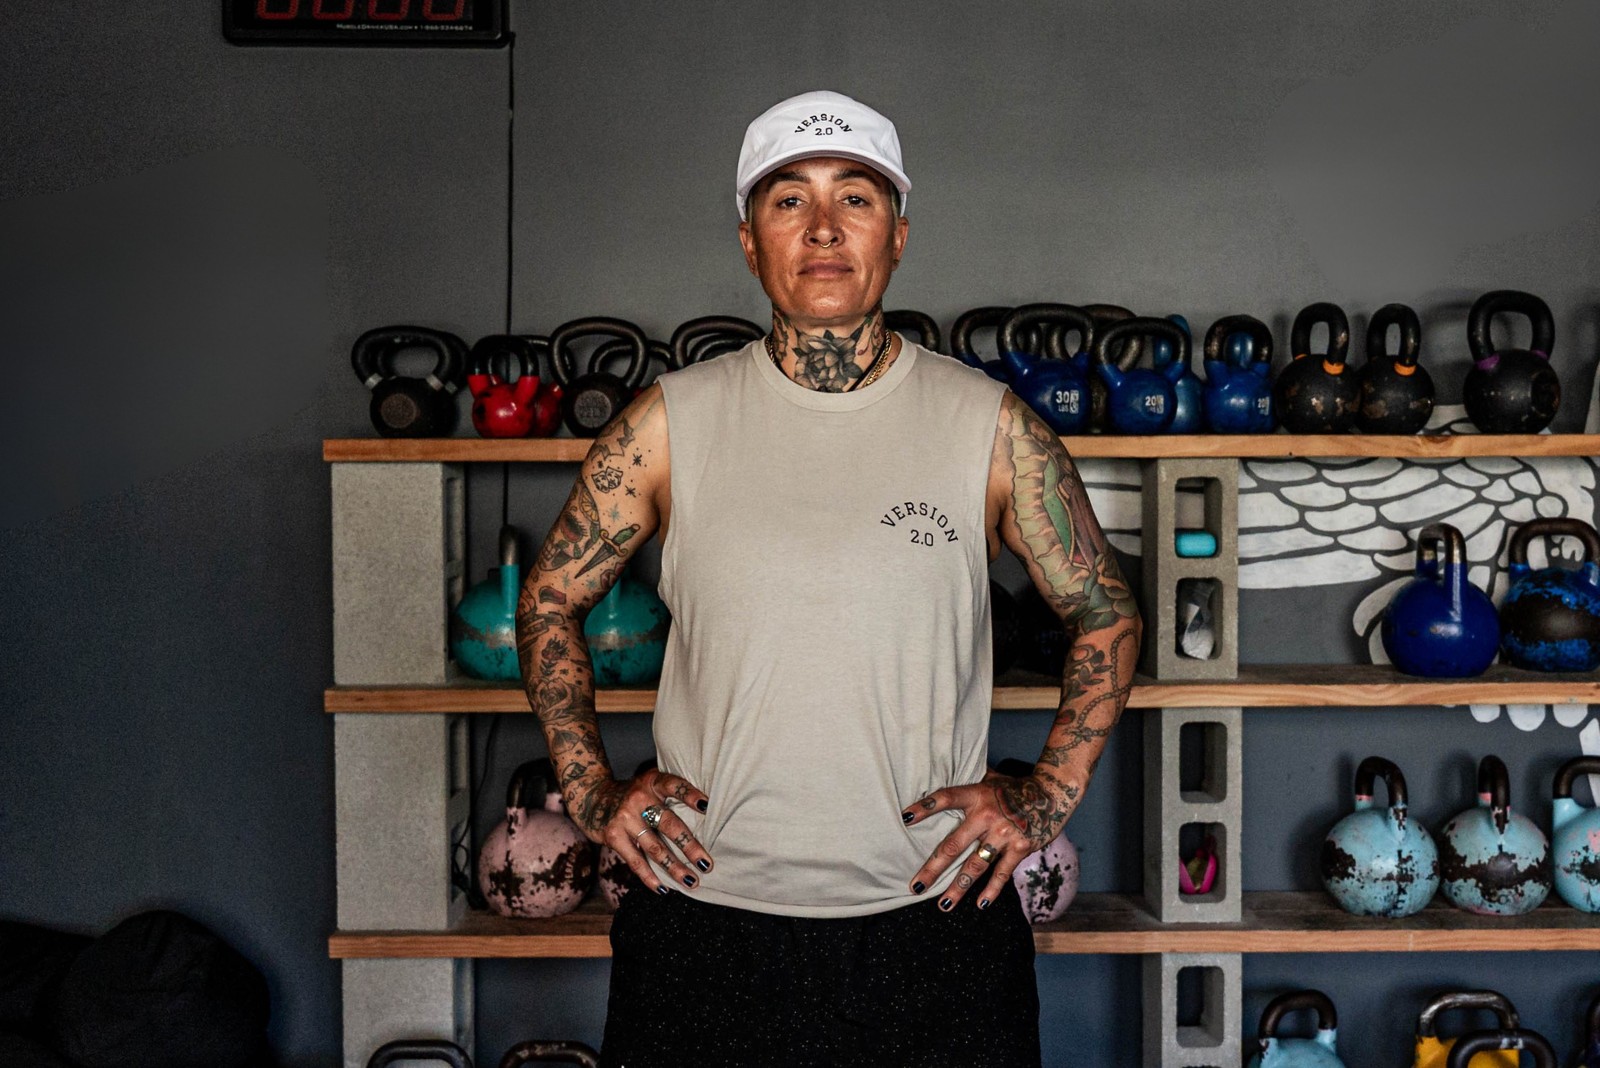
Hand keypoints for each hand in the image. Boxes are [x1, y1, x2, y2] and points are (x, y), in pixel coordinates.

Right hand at [580, 769, 711, 893]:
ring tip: (692, 881)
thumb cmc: (633, 795)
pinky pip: (636, 861)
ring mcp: (625, 818)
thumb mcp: (649, 784)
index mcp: (652, 782)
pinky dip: (650, 878)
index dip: (689, 795)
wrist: (592, 797)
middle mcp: (639, 798)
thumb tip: (706, 817)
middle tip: (706, 864)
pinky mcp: (614, 836)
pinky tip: (664, 889)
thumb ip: (669, 794)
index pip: (673, 785)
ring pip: (655, 848)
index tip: (707, 806)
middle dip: (689, 846)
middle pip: (669, 824)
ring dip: (675, 867)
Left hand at [901, 772, 1067, 910]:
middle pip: (953, 845)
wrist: (1052, 794)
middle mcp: (987, 815)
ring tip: (943, 905)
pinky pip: (1002, 873)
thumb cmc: (1014, 787)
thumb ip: (969, 784)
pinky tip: (980, 903)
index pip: (946, 798)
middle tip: (915, 886)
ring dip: (958, 888)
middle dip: (933, 868)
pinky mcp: (1020, 848)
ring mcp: (1004, 834)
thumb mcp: (990, 779)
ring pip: (974, 866)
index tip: (905, 818)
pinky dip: (992, 890)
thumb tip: (942, 770)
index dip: (925, 806)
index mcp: (977, 794)